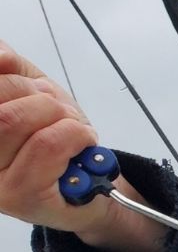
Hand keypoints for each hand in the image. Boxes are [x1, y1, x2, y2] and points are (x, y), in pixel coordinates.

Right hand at [0, 42, 107, 230]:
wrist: (94, 188)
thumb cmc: (58, 141)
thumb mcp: (32, 95)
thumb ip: (13, 72)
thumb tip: (1, 55)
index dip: (13, 79)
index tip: (36, 87)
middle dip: (38, 96)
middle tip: (59, 109)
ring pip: (15, 119)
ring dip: (58, 115)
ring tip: (72, 127)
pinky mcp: (22, 196)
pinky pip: (47, 144)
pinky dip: (75, 133)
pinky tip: (82, 143)